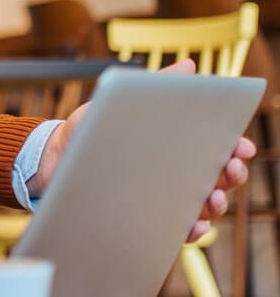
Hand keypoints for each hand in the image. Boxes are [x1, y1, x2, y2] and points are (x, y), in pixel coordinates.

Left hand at [29, 58, 255, 241]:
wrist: (54, 157)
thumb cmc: (91, 127)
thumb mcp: (121, 101)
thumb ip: (157, 86)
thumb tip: (190, 66)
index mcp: (176, 142)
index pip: (217, 145)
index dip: (235, 147)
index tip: (240, 146)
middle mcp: (176, 171)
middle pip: (218, 176)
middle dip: (232, 174)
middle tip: (230, 170)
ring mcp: (165, 196)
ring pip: (204, 205)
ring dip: (217, 204)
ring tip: (213, 199)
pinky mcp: (148, 218)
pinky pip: (176, 230)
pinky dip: (190, 230)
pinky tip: (193, 225)